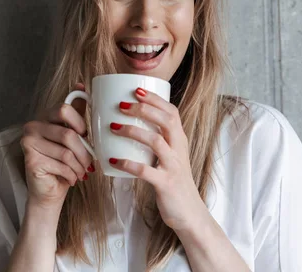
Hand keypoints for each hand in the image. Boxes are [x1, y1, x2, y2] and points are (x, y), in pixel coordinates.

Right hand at [20, 83, 94, 208]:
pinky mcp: (30, 160)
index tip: (86, 136)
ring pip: (67, 152)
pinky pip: (61, 165)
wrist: (50, 191)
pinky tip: (72, 179)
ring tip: (82, 172)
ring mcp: (28, 143)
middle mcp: (32, 126)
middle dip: (84, 150)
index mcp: (44, 116)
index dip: (81, 124)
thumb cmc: (63, 162)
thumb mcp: (73, 134)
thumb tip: (81, 85)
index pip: (65, 109)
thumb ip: (76, 112)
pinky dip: (72, 174)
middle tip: (89, 161)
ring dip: (80, 166)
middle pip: (68, 133)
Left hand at [108, 87, 206, 231]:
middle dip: (144, 109)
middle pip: (166, 121)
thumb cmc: (173, 180)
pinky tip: (112, 159)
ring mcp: (173, 166)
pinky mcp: (165, 183)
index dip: (155, 99)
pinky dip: (128, 164)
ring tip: (113, 127)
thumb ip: (159, 140)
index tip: (136, 90)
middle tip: (121, 105)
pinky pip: (145, 171)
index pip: (171, 112)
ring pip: (156, 141)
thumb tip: (132, 122)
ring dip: (133, 131)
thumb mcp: (171, 156)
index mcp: (180, 140)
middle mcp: (179, 150)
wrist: (189, 212)